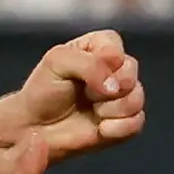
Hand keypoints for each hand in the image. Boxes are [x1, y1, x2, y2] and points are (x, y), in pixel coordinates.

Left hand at [9, 30, 146, 160]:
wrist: (36, 129)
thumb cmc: (43, 90)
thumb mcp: (57, 63)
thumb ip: (88, 64)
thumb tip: (115, 85)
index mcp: (98, 47)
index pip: (115, 45)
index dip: (104, 61)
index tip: (84, 75)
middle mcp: (114, 69)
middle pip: (131, 70)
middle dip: (108, 86)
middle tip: (87, 94)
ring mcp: (121, 96)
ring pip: (137, 97)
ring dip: (111, 108)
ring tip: (92, 110)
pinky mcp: (124, 122)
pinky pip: (137, 122)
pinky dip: (117, 127)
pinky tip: (100, 128)